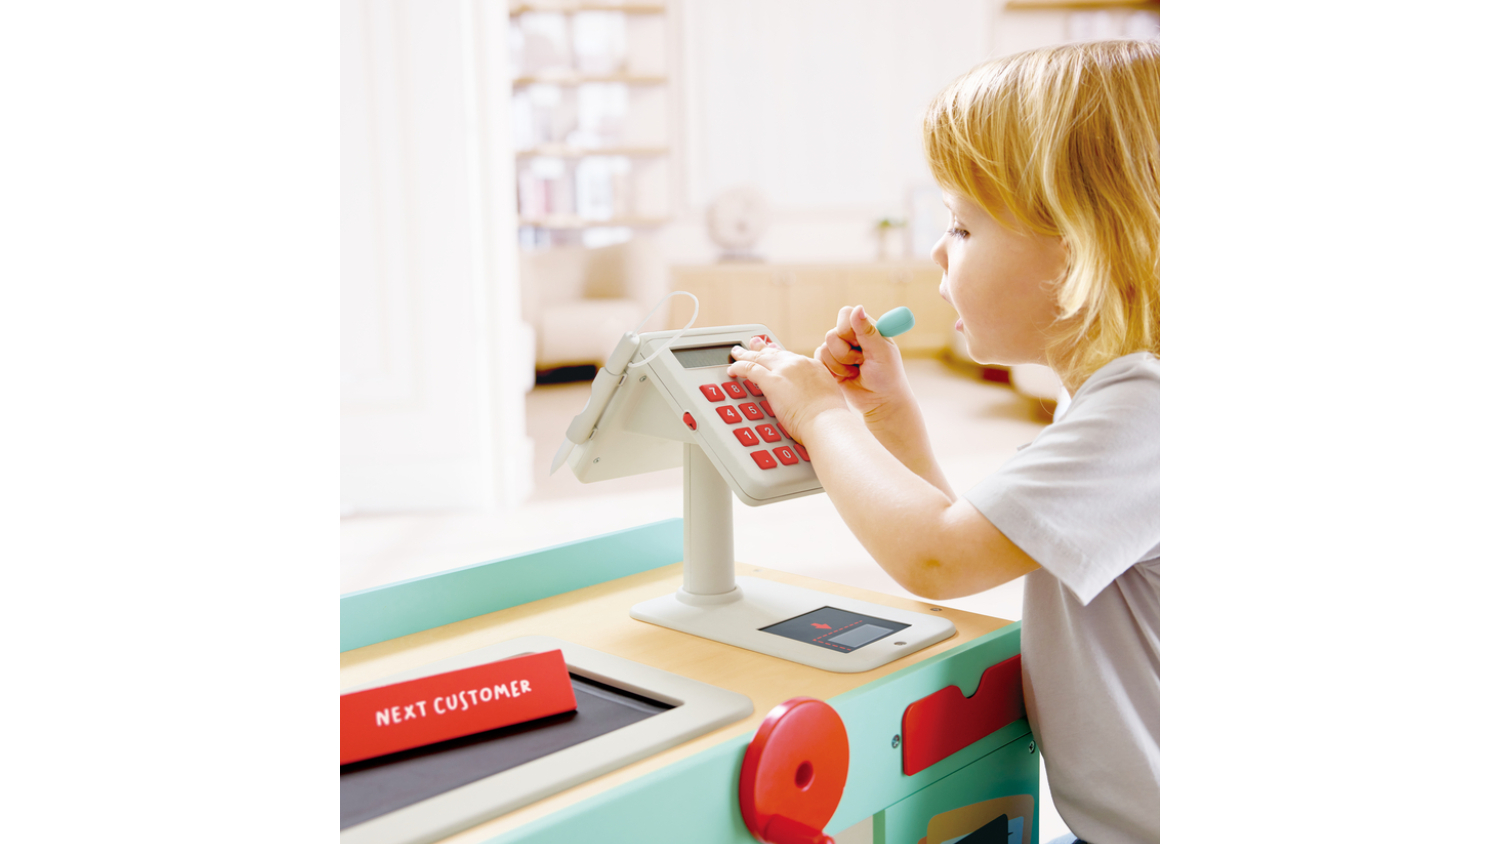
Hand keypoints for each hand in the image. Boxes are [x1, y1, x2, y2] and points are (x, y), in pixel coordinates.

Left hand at [726, 337, 849, 442]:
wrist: (827, 422)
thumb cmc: (830, 420)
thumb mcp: (829, 399)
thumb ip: (817, 394)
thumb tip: (811, 401)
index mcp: (813, 367)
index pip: (791, 357)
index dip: (779, 355)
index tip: (774, 352)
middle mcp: (799, 364)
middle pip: (774, 353)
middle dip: (761, 349)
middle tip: (753, 343)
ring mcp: (784, 371)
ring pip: (759, 357)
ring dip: (745, 355)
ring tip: (736, 354)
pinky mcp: (772, 381)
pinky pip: (750, 369)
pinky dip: (739, 367)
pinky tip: (732, 369)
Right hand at [814, 304, 914, 422]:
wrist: (880, 402)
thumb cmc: (887, 376)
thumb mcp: (881, 353)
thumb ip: (868, 331)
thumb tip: (858, 308)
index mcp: (866, 327)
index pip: (846, 314)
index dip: (848, 330)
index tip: (861, 345)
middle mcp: (850, 335)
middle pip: (832, 334)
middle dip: (846, 353)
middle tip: (862, 361)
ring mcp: (838, 349)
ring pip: (824, 349)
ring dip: (841, 365)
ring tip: (856, 371)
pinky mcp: (829, 363)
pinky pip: (820, 360)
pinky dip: (834, 371)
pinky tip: (848, 377)